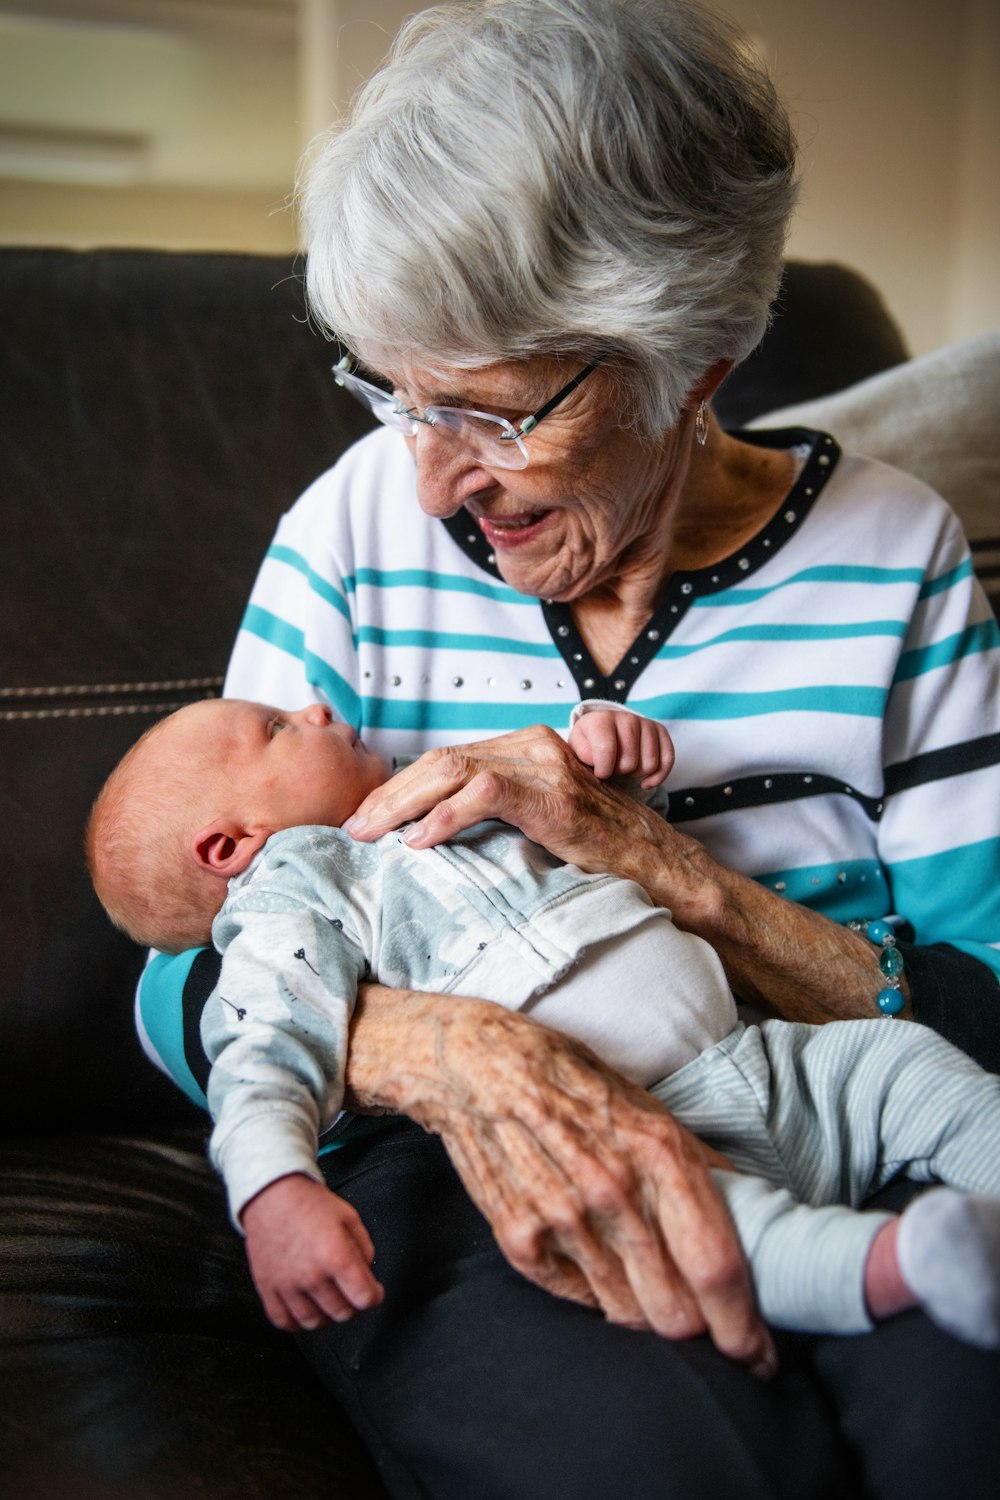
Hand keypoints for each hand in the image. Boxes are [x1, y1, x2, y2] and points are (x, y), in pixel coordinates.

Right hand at [240, 1173, 383, 1331]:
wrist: (272, 1195)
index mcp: (336, 1256)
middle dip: (352, 1303)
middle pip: (343, 1313)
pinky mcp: (267, 1289)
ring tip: (327, 1297)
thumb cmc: (309, 1204)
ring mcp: (287, 1286)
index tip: (373, 1292)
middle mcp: (311, 1276)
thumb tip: (366, 1275)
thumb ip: (365, 1249)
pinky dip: (298, 1321)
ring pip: (315, 1323)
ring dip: (326, 1314)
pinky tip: (305, 1306)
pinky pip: (285, 1322)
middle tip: (349, 1289)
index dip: (374, 1296)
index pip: (364, 1298)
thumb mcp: (350, 1217)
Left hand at [344, 724, 679, 874]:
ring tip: (372, 834)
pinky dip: (444, 818)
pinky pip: (483, 795)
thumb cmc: (597, 848)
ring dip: (403, 805)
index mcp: (523, 746)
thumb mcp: (536, 820)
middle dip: (390, 795)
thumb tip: (430, 830)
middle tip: (354, 828)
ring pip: (452, 770)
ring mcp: (542, 765)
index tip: (368, 817)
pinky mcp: (551, 793)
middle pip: (440, 760)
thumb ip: (495, 809)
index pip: (446, 758)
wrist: (655, 861)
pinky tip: (419, 842)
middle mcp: (531, 744)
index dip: (400, 787)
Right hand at [346, 986, 776, 1377]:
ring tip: (650, 1296)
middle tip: (708, 1332)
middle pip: (676, 1311)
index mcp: (657, 1151)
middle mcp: (612, 1189)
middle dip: (701, 1332)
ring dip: (647, 1315)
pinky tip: (595, 1263)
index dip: (745, 1324)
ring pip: (628, 1314)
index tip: (760, 1352)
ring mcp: (561, 1217)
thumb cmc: (568, 1079)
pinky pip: (577, 1299)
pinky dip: (593, 1292)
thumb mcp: (643, 1104)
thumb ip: (693, 1161)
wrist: (476, 1064)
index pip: (716, 1264)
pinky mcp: (518, 1237)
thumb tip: (749, 1206)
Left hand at [568, 708, 673, 787]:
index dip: (603, 770)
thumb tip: (598, 761)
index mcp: (602, 719)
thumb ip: (582, 754)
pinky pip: (668, 760)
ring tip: (625, 768)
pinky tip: (646, 782)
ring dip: (636, 774)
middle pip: (629, 762)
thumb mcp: (577, 747)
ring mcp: (646, 724)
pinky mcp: (661, 732)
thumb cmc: (590, 742)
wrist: (605, 729)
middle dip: (619, 772)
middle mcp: (627, 718)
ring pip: (649, 764)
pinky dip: (657, 777)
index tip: (599, 773)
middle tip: (612, 768)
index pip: (606, 750)